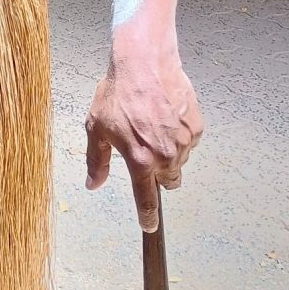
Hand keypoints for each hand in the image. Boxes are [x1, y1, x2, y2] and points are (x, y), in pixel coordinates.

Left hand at [84, 43, 202, 231]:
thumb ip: (96, 160)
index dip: (147, 216)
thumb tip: (93, 183)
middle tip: (145, 152)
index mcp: (139, 161)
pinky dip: (179, 136)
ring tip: (153, 126)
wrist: (144, 63)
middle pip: (168, 182)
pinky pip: (189, 142)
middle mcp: (165, 156)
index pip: (146, 200)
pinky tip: (165, 117)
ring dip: (169, 153)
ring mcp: (183, 142)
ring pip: (179, 161)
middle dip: (158, 174)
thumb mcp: (96, 127)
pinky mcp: (196, 127)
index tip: (149, 226)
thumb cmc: (118, 92)